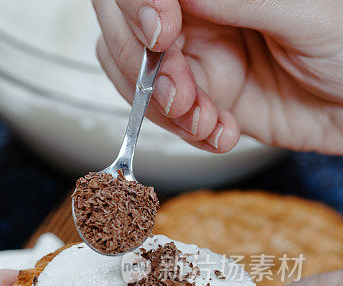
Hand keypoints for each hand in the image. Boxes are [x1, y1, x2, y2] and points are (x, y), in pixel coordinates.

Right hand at [92, 0, 342, 153]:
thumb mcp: (305, 13)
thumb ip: (238, 0)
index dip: (137, 5)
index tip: (161, 33)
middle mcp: (196, 14)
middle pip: (122, 29)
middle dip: (144, 68)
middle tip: (181, 92)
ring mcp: (194, 56)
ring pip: (133, 75)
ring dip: (161, 108)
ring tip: (206, 120)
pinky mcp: (198, 98)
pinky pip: (161, 115)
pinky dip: (183, 131)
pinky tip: (219, 130)